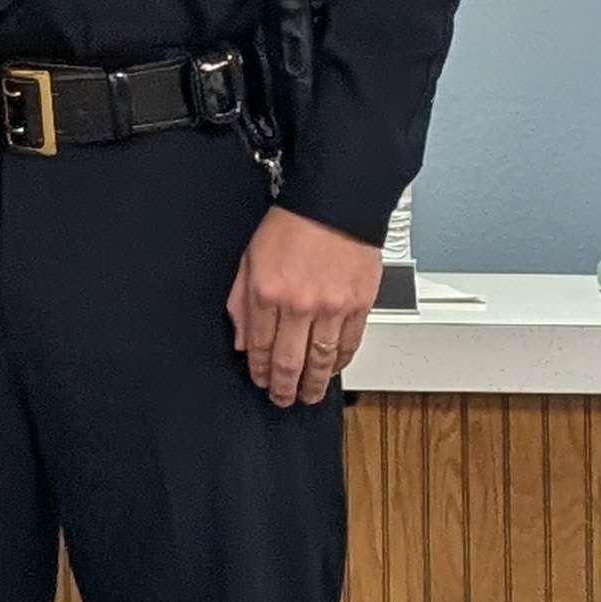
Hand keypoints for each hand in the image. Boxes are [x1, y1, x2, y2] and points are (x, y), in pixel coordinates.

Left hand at [228, 206, 381, 407]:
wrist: (335, 202)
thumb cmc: (292, 224)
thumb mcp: (250, 258)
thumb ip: (241, 302)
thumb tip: (242, 341)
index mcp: (267, 292)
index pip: (260, 347)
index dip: (260, 371)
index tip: (261, 380)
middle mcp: (299, 305)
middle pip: (290, 362)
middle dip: (284, 388)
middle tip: (283, 399)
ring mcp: (332, 308)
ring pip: (321, 361)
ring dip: (313, 384)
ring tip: (308, 395)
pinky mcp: (359, 306)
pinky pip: (349, 346)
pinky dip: (340, 363)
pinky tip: (333, 370)